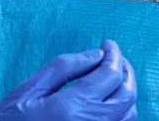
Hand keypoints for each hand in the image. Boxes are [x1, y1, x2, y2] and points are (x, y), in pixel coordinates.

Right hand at [0, 40, 137, 120]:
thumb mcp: (29, 89)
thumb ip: (65, 68)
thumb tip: (95, 55)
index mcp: (72, 107)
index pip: (110, 75)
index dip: (113, 54)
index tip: (108, 45)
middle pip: (126, 95)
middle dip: (124, 71)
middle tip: (113, 58)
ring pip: (128, 114)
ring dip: (126, 92)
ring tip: (112, 77)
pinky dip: (121, 112)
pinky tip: (108, 101)